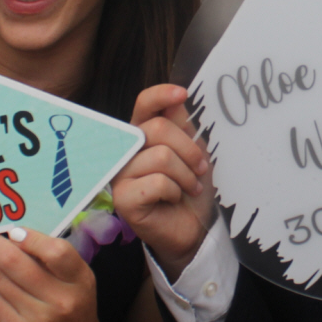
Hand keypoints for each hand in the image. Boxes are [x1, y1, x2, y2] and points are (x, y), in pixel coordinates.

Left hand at [0, 228, 120, 321]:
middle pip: (16, 263)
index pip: (56, 252)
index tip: (11, 227)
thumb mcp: (77, 283)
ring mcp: (36, 318)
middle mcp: (60, 300)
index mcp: (79, 281)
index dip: (30, 237)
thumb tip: (13, 231)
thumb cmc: (74, 311)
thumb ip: (53, 261)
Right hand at [112, 85, 215, 279]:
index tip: (182, 94)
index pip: (143, 104)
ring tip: (190, 187)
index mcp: (142, 133)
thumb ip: (181, 125)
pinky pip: (156, 182)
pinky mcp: (123, 199)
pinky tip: (173, 199)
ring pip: (161, 157)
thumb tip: (177, 96)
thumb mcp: (192, 151)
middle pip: (156, 129)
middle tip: (200, 169)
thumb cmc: (191, 187)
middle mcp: (126, 150)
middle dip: (189, 149)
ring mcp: (121, 174)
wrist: (194, 227)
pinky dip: (174, 191)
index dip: (160, 95)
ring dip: (185, 175)